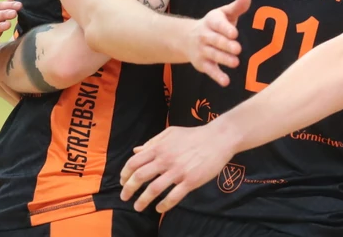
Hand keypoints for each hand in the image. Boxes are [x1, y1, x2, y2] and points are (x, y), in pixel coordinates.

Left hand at [120, 123, 234, 212]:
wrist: (219, 138)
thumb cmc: (194, 135)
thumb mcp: (171, 133)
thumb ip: (153, 142)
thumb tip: (136, 151)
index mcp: (159, 147)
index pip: (134, 163)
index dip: (124, 174)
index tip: (123, 182)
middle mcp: (166, 159)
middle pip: (139, 177)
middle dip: (128, 190)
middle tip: (125, 197)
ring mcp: (178, 171)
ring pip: (154, 189)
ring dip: (142, 201)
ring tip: (138, 207)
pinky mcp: (191, 181)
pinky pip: (174, 196)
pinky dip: (164, 205)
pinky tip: (159, 208)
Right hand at [186, 0, 251, 86]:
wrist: (186, 37)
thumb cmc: (214, 24)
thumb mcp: (224, 13)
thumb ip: (237, 7)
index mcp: (211, 21)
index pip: (218, 25)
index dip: (226, 29)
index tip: (234, 33)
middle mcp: (205, 36)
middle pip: (216, 41)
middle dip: (226, 45)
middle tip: (238, 49)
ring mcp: (202, 50)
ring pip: (213, 55)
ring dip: (224, 59)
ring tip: (236, 63)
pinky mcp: (202, 64)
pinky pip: (210, 70)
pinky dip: (217, 76)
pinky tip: (226, 81)